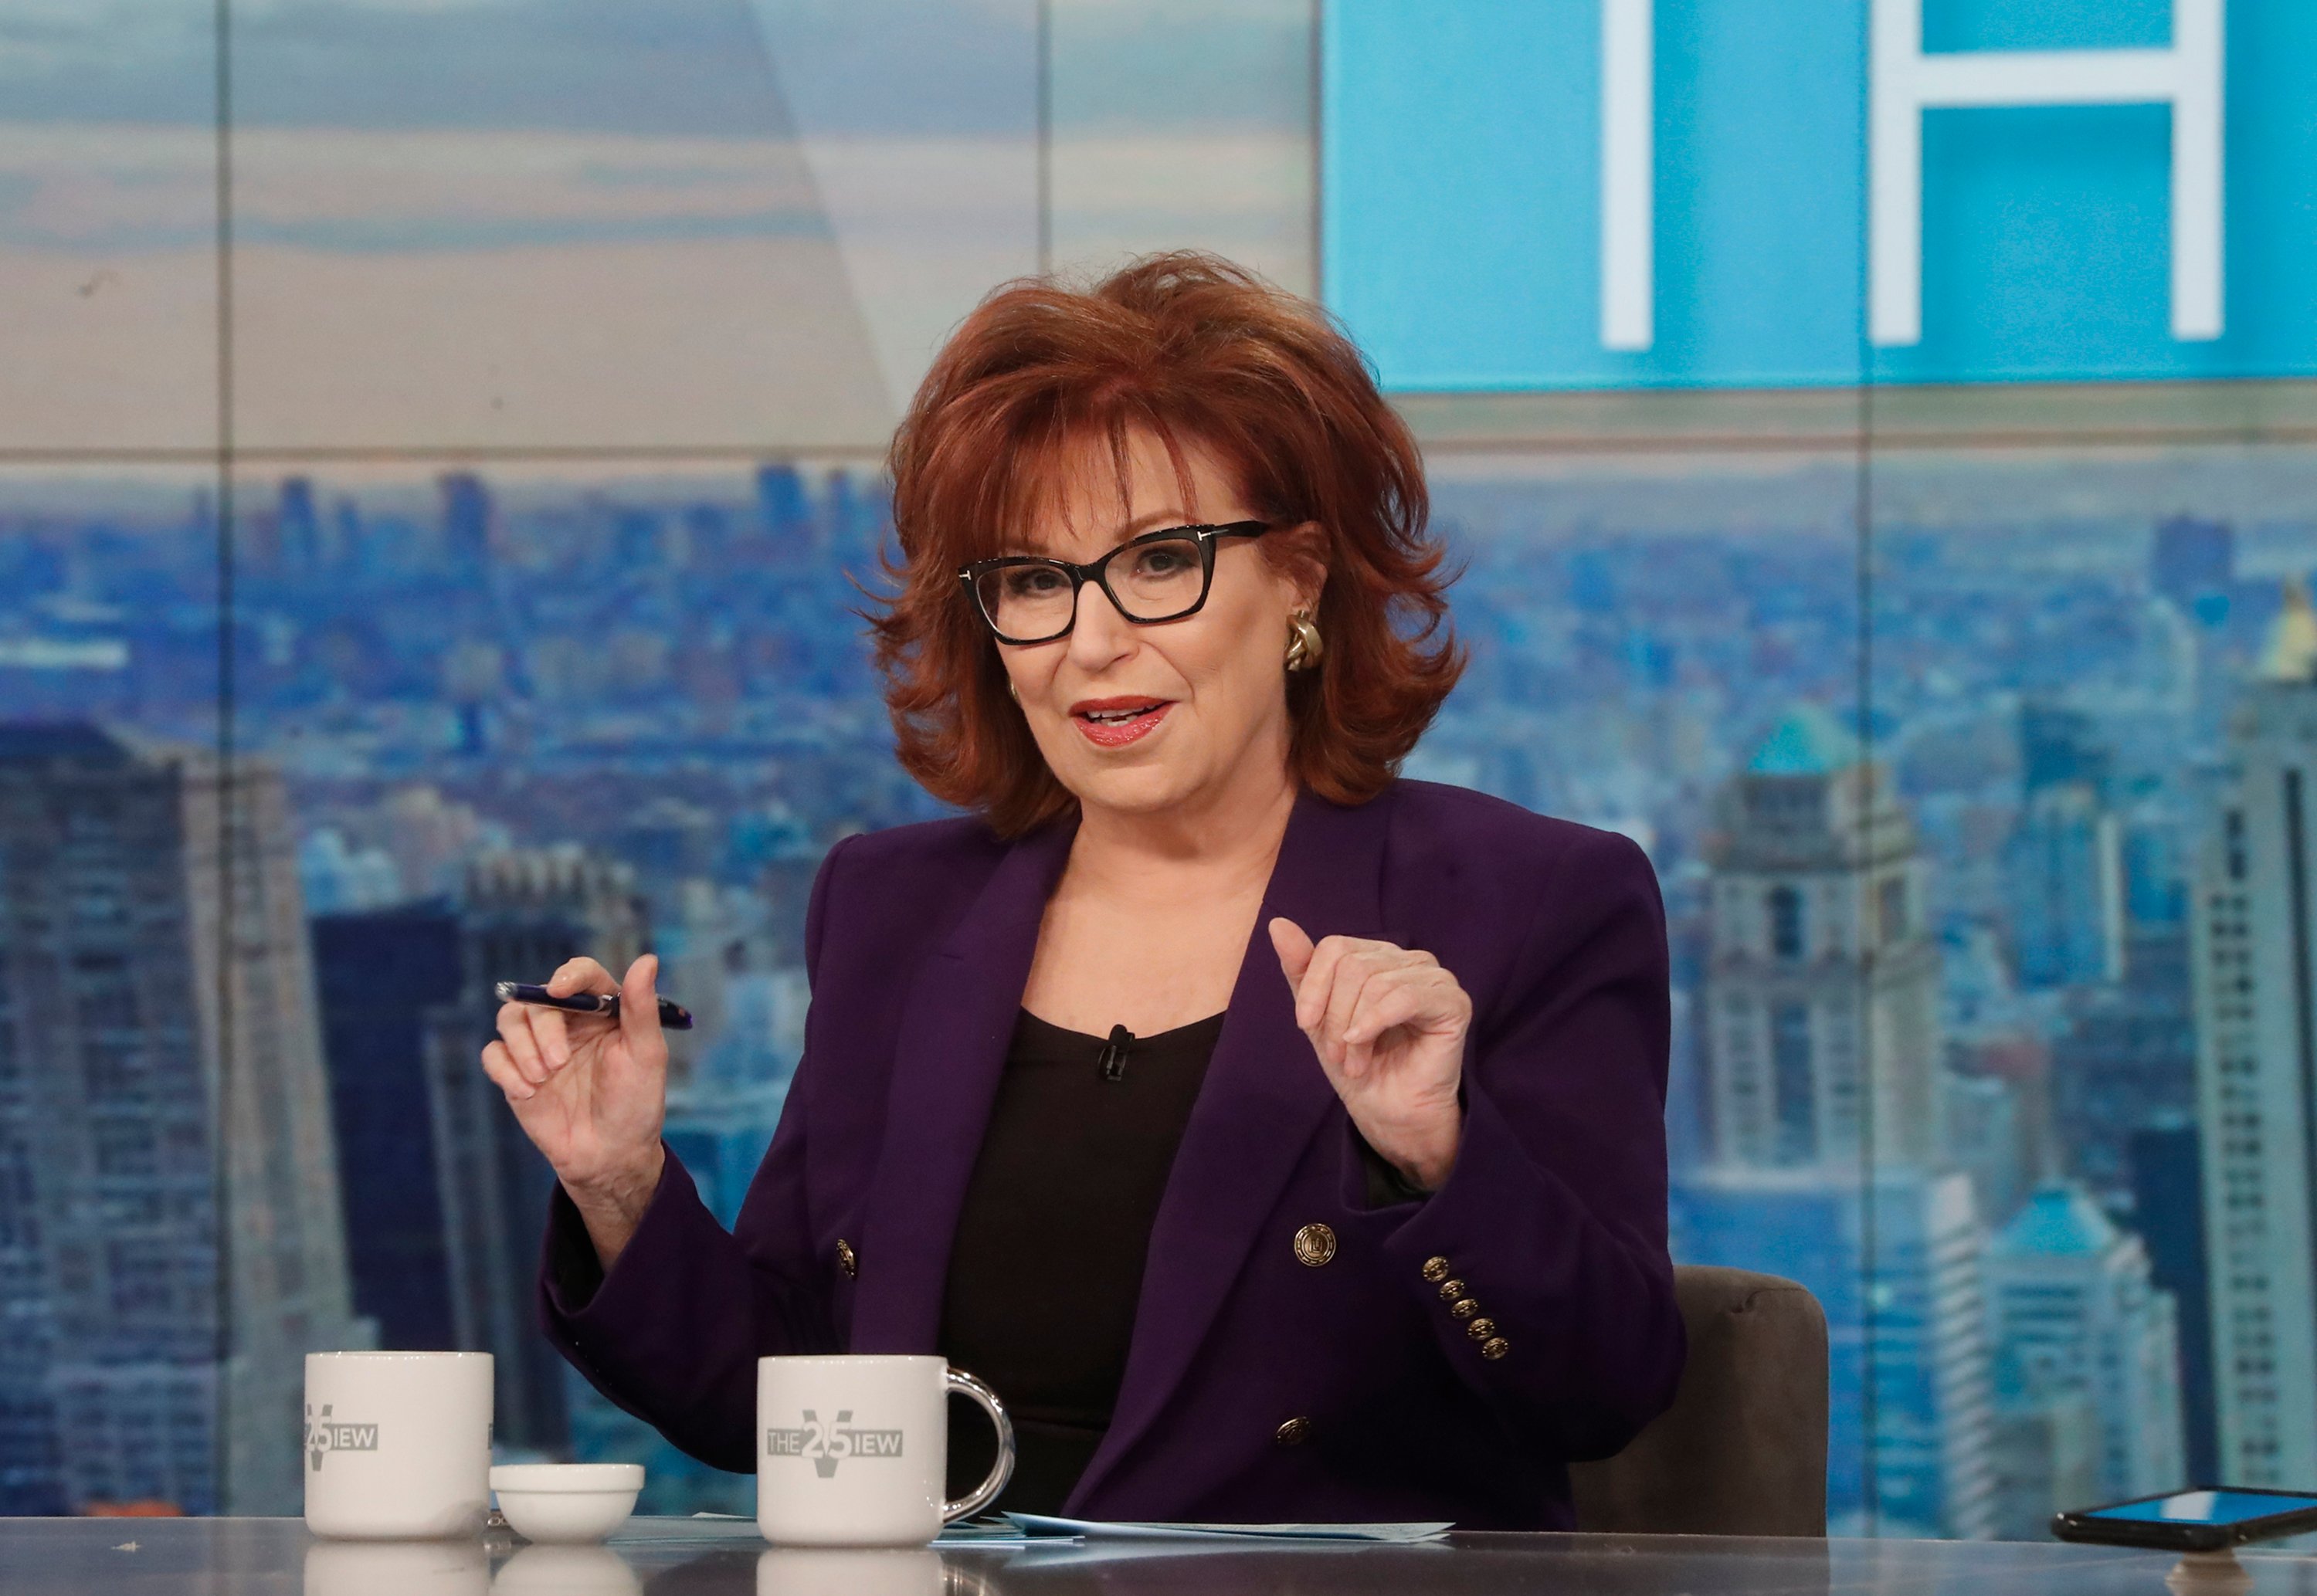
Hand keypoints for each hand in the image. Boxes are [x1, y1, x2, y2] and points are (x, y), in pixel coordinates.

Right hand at [481, 954, 667, 1264]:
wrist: (608, 1156)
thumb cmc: (634, 1104)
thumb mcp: (645, 1056)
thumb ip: (641, 1008)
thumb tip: (648, 959)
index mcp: (603, 1011)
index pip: (582, 975)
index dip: (569, 976)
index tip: (562, 991)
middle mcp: (568, 1023)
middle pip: (538, 998)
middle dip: (544, 1028)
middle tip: (558, 1063)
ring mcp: (538, 1048)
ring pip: (510, 1019)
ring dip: (523, 1047)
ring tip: (544, 1078)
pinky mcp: (516, 1073)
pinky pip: (493, 1054)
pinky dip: (505, 1069)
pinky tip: (529, 1092)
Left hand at [1268, 919, 1469, 1190]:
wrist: (1388, 1112)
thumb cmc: (1358, 1064)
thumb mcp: (1318, 1017)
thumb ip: (1301, 970)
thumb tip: (1277, 923)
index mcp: (1378, 956)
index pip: (1335, 947)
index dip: (1314, 986)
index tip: (1305, 1025)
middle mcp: (1409, 959)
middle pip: (1353, 965)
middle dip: (1334, 1014)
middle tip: (1338, 1053)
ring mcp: (1435, 977)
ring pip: (1375, 982)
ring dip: (1353, 1029)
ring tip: (1354, 1061)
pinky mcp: (1453, 1002)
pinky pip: (1405, 997)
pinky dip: (1375, 1022)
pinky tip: (1362, 1043)